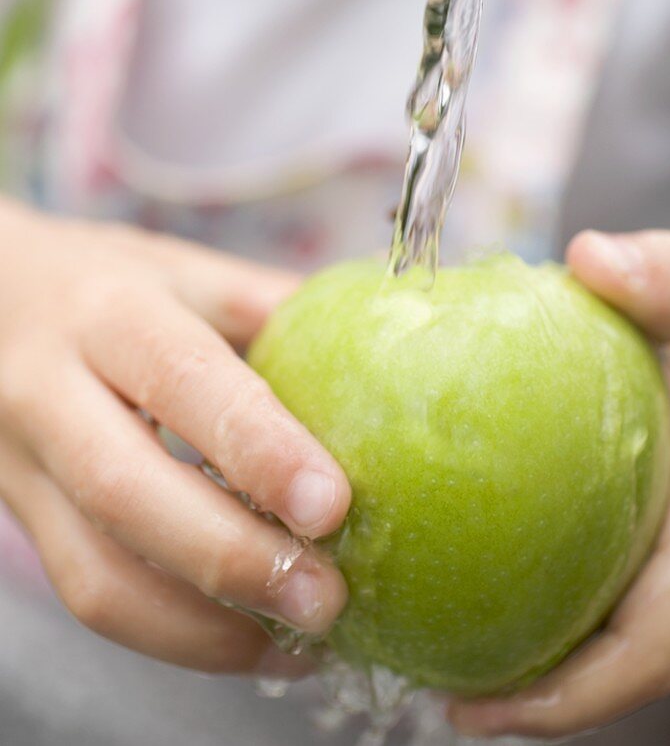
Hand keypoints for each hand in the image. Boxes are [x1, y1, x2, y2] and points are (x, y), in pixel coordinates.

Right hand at [0, 200, 350, 674]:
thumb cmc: (102, 282)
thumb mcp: (183, 271)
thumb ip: (268, 306)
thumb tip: (389, 340)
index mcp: (109, 315)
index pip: (182, 379)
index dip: (256, 445)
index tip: (331, 502)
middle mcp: (52, 392)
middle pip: (128, 492)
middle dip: (232, 558)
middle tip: (328, 599)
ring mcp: (26, 467)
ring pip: (97, 572)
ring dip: (204, 627)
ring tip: (299, 642)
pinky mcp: (26, 521)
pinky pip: (91, 595)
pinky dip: (176, 635)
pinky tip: (249, 639)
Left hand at [450, 230, 669, 738]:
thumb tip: (591, 258)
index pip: (650, 644)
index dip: (570, 697)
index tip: (477, 710)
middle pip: (615, 662)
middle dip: (532, 696)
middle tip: (432, 690)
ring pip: (600, 626)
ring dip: (527, 653)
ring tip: (432, 643)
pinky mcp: (648, 531)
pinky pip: (588, 575)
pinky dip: (533, 588)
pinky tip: (465, 558)